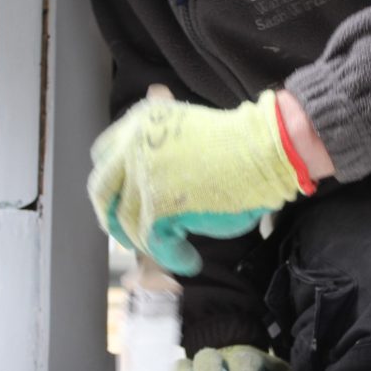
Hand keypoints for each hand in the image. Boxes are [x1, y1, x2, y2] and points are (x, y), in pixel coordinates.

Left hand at [88, 89, 312, 274]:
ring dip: (151, 243)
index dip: (112, 182)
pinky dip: (174, 257)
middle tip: (130, 236)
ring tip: (174, 251)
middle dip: (113, 217)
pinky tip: (190, 261)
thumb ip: (162, 135)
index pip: (103, 156)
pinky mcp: (160, 209)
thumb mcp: (189, 126)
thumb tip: (151, 109)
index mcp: (140, 124)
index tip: (122, 199)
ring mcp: (144, 179)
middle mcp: (133, 147)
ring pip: (131, 223)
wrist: (267, 151)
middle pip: (103, 191)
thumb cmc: (239, 141)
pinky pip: (156, 244)